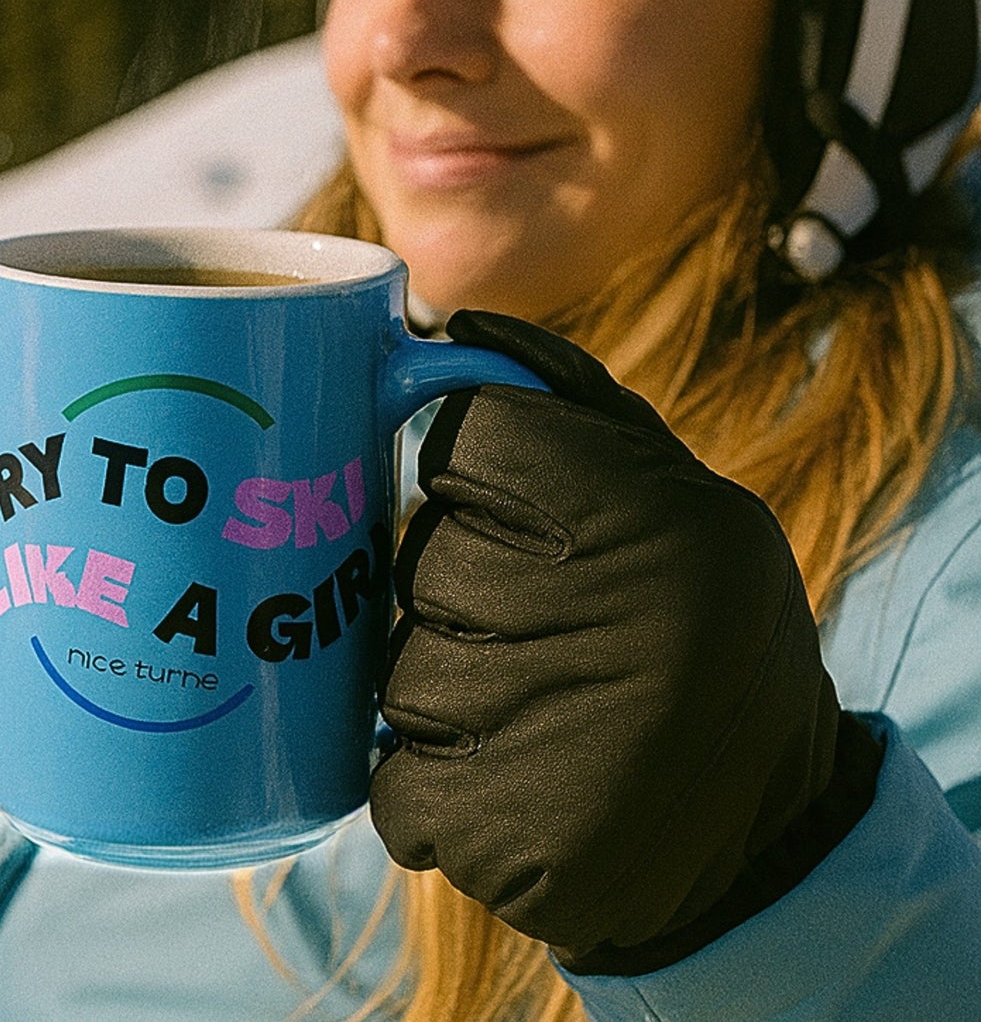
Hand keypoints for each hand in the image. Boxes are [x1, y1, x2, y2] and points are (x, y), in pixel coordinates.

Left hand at [369, 311, 867, 970]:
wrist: (774, 826)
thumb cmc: (699, 621)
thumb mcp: (675, 491)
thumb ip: (567, 400)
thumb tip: (455, 330)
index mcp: (646, 508)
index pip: (462, 436)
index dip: (472, 476)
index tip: (509, 509)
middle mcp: (602, 607)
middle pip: (420, 557)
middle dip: (457, 591)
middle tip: (539, 627)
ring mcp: (543, 724)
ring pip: (395, 672)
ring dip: (444, 694)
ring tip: (538, 712)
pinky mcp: (499, 833)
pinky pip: (390, 784)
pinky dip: (431, 788)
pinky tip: (515, 784)